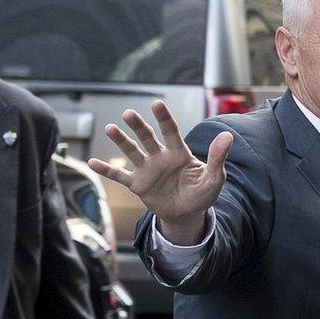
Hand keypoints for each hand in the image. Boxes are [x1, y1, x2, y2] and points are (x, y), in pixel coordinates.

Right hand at [88, 100, 232, 244]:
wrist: (187, 213)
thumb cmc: (202, 193)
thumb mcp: (214, 178)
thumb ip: (218, 157)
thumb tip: (227, 136)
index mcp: (179, 153)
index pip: (171, 132)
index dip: (164, 119)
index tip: (156, 105)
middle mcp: (160, 157)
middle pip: (147, 138)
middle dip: (138, 126)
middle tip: (128, 113)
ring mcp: (147, 170)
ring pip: (132, 153)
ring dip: (121, 141)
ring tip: (110, 128)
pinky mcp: (138, 185)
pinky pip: (120, 176)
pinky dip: (106, 170)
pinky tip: (92, 162)